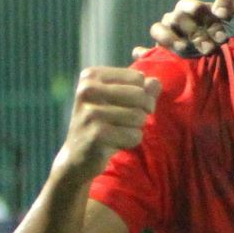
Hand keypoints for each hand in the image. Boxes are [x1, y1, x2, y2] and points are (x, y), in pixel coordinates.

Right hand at [59, 65, 160, 179]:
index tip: (126, 106)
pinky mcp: (96, 134)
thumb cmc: (104, 124)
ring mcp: (90, 112)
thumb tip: (156, 82)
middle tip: (127, 122)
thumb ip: (142, 90)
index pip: (138, 78)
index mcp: (91, 76)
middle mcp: (87, 90)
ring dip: (135, 128)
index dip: (142, 95)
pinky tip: (113, 144)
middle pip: (140, 95)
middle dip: (142, 112)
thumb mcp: (121, 102)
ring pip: (139, 116)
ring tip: (117, 132)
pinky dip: (130, 142)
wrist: (77, 156)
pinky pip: (134, 135)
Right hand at [133, 0, 233, 59]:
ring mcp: (165, 34)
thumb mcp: (233, 21)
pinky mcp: (157, 51)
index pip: (191, 7)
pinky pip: (144, 50)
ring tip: (183, 48)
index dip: (203, 15)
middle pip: (178, 19)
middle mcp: (175, 19)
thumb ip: (229, 7)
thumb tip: (218, 11)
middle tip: (210, 48)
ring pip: (158, 29)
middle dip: (195, 33)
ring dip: (170, 38)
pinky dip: (144, 52)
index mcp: (191, 9)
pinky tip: (147, 54)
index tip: (220, 32)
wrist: (222, 64)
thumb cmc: (226, 36)